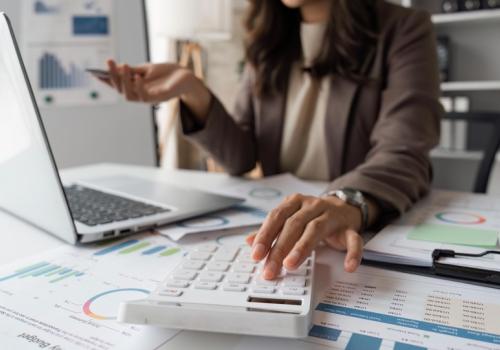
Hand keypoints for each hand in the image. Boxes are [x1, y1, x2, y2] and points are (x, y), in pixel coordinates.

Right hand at [100, 59, 211, 121]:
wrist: (185, 76)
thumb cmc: (166, 73)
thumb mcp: (147, 69)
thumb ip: (133, 70)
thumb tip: (117, 68)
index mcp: (135, 87)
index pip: (117, 85)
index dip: (106, 80)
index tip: (94, 73)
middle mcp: (139, 94)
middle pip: (120, 90)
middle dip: (113, 76)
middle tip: (109, 61)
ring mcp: (148, 98)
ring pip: (129, 95)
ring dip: (125, 80)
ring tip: (124, 65)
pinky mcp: (158, 98)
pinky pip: (144, 96)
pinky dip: (139, 86)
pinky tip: (138, 76)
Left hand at [246, 194, 364, 279]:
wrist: (344, 207)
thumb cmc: (312, 216)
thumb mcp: (291, 218)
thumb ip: (272, 231)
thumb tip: (249, 242)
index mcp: (295, 202)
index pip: (277, 217)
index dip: (265, 235)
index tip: (256, 254)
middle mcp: (313, 206)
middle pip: (293, 225)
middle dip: (279, 248)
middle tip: (270, 268)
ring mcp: (332, 216)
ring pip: (316, 229)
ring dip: (302, 248)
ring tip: (291, 264)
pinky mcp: (350, 229)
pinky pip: (353, 240)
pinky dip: (352, 253)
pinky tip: (348, 267)